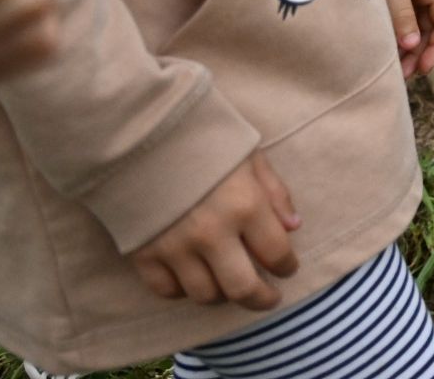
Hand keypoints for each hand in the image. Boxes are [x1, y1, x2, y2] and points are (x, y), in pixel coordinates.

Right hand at [131, 153, 300, 309]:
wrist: (139, 134)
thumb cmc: (203, 139)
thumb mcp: (250, 156)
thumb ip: (275, 193)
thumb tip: (294, 227)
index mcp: (246, 205)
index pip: (276, 253)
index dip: (286, 266)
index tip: (287, 269)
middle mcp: (212, 233)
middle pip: (242, 288)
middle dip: (261, 299)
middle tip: (268, 299)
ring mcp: (175, 247)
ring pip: (205, 295)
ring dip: (222, 295)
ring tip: (229, 287)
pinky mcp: (144, 254)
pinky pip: (166, 290)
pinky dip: (182, 290)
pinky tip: (192, 279)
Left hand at [382, 0, 433, 79]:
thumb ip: (401, 14)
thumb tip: (410, 46)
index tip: (424, 68)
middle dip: (423, 52)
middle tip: (404, 75)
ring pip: (423, 26)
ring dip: (413, 48)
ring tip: (397, 69)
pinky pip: (411, 20)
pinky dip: (404, 36)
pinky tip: (392, 51)